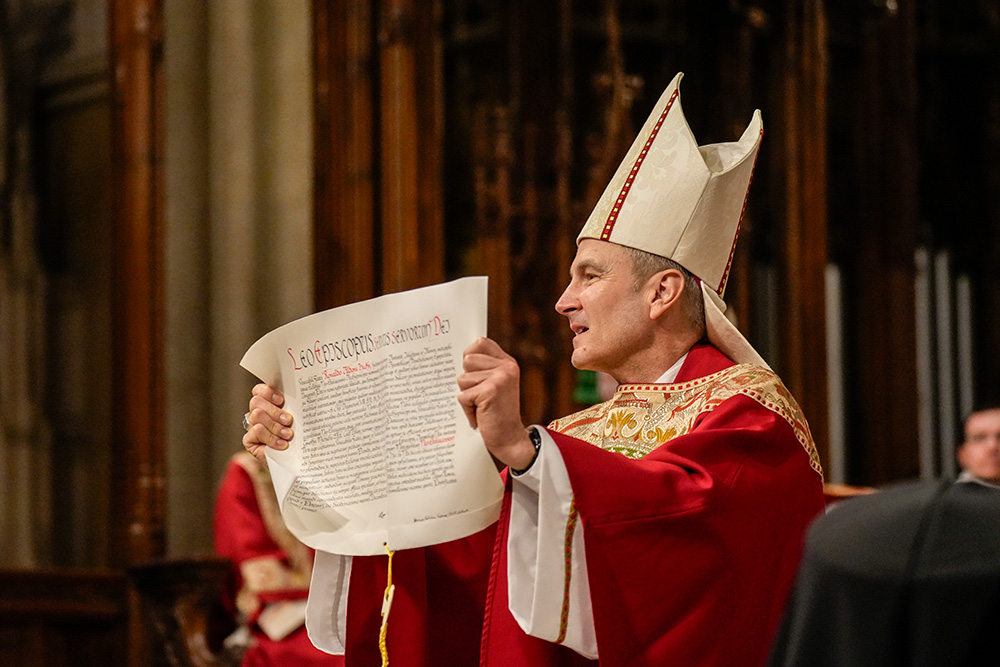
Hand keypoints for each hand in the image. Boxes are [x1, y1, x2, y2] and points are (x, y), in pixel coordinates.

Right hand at [243, 384, 294, 463]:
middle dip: (274, 411)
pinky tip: (282, 444)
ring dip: (275, 425)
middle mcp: (258, 412)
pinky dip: (271, 438)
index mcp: (269, 403)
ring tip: (288, 435)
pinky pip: (256, 431)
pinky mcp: (249, 440)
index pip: (259, 390)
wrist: (296, 461)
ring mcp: (252, 425)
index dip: (268, 392)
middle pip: (257, 401)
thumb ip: (295, 407)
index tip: (281, 400)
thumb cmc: (298, 438)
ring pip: (257, 415)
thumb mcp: (298, 420)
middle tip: (289, 421)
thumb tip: (304, 394)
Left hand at [457, 337, 535, 469]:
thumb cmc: (496, 413)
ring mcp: (500, 377)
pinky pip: (463, 396)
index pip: (480, 343)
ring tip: (481, 406)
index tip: (472, 371)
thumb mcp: (494, 385)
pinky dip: (467, 409)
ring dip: (467, 396)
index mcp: (507, 363)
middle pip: (467, 360)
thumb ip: (482, 369)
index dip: (469, 355)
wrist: (509, 439)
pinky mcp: (490, 391)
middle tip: (481, 396)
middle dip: (467, 381)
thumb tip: (459, 357)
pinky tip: (480, 416)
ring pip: (462, 379)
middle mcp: (506, 367)